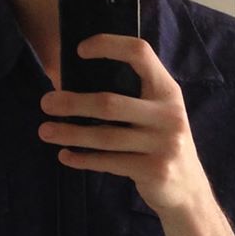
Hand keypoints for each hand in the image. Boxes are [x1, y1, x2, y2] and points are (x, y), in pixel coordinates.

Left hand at [39, 35, 210, 216]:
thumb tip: (77, 84)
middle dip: (73, 103)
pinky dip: (83, 160)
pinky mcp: (153, 170)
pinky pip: (109, 163)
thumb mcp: (159, 113)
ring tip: (45, 131)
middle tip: (46, 103)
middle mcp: (168, 114)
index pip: (140, 53)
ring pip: (105, 137)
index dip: (109, 45)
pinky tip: (65, 156)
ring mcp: (163, 144)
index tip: (80, 50)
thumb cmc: (162, 143)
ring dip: (70, 134)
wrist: (189, 190)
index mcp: (168, 91)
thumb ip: (134, 97)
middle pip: (110, 103)